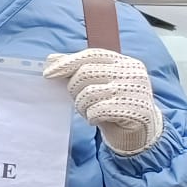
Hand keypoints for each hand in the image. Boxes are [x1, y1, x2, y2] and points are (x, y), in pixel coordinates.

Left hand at [45, 48, 163, 155]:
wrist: (138, 131)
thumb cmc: (112, 104)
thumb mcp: (96, 84)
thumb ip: (78, 69)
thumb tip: (52, 59)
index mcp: (124, 62)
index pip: (91, 54)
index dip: (67, 62)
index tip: (48, 73)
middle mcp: (133, 73)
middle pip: (86, 73)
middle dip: (73, 89)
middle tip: (78, 100)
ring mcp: (137, 91)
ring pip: (89, 93)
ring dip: (81, 106)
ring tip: (89, 110)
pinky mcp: (137, 110)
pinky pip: (99, 111)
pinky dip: (91, 117)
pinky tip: (97, 119)